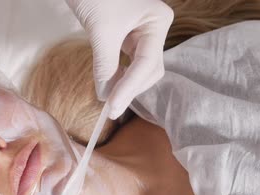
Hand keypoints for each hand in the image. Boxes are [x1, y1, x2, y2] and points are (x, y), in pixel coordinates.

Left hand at [65, 0, 173, 118]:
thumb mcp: (101, 31)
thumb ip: (105, 65)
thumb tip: (104, 97)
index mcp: (158, 21)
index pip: (147, 64)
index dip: (129, 89)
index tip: (112, 108)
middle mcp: (155, 27)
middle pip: (149, 69)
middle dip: (131, 88)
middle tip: (109, 108)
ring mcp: (142, 32)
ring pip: (139, 68)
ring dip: (124, 85)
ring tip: (108, 100)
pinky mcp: (126, 36)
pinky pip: (127, 62)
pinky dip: (118, 76)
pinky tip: (108, 86)